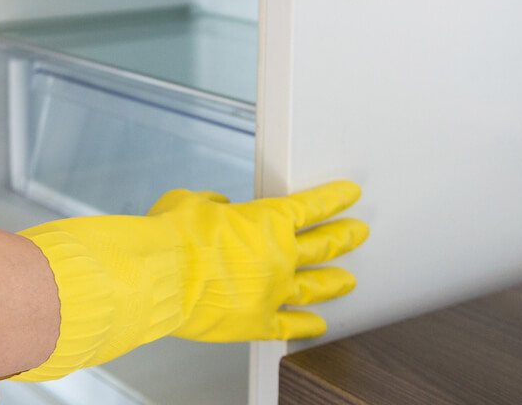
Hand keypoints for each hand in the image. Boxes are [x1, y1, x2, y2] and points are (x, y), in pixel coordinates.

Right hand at [150, 183, 366, 341]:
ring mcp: (273, 291)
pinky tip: (318, 326)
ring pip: (314, 287)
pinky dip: (306, 326)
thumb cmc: (174, 236)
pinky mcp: (258, 322)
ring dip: (333, 283)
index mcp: (267, 221)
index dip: (334, 198)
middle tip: (359, 233)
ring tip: (348, 282)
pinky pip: (290, 326)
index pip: (312, 206)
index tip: (350, 195)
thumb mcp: (192, 201)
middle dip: (345, 237)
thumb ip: (212, 203)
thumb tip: (219, 207)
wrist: (162, 274)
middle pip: (323, 246)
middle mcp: (279, 256)